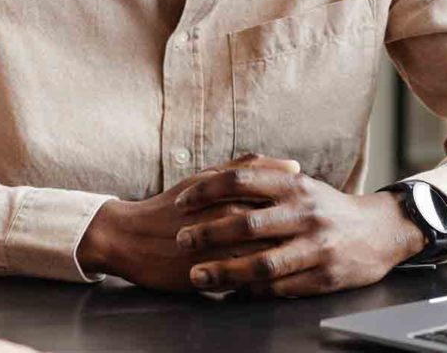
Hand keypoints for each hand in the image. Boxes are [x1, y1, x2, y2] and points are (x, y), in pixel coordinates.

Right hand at [77, 153, 300, 290]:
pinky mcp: (210, 271)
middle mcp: (226, 214)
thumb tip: (293, 165)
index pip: (279, 196)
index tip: (315, 210)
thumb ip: (249, 167)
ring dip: (284, 259)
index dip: (300, 205)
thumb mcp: (209, 177)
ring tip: (300, 261)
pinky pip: (247, 279)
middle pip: (276, 227)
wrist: (131, 236)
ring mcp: (218, 245)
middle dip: (299, 234)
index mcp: (230, 190)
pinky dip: (264, 281)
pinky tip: (275, 282)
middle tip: (315, 237)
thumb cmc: (173, 204)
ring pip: (265, 254)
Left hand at [173, 166, 426, 296]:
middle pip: (248, 223)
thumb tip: (214, 179)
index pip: (242, 179)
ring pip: (263, 262)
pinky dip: (254, 293)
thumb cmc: (327, 207)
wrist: (380, 231)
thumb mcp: (299, 183)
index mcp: (294, 184)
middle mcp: (304, 212)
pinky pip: (282, 289)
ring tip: (198, 275)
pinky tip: (233, 294)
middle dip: (209, 233)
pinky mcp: (325, 277)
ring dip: (226, 271)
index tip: (182, 201)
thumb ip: (263, 179)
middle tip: (181, 240)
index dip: (208, 189)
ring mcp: (316, 246)